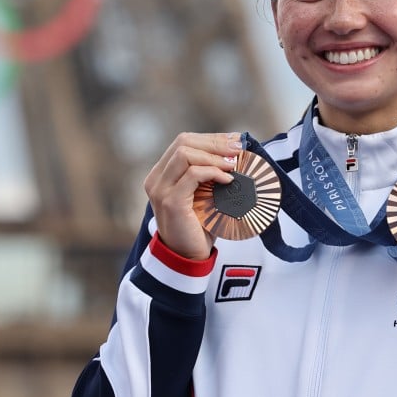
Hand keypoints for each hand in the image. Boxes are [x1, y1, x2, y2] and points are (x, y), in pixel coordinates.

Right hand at [143, 132, 244, 259]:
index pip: (183, 142)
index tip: (235, 141)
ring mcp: (160, 190)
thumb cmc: (199, 226)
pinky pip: (192, 174)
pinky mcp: (171, 201)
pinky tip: (228, 180)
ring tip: (234, 165)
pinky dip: (213, 172)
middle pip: (183, 142)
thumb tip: (236, 150)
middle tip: (239, 148)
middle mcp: (156, 179)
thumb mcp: (205, 193)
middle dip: (215, 142)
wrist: (188, 258)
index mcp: (161, 174)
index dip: (211, 138)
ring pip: (185, 153)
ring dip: (214, 156)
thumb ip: (211, 173)